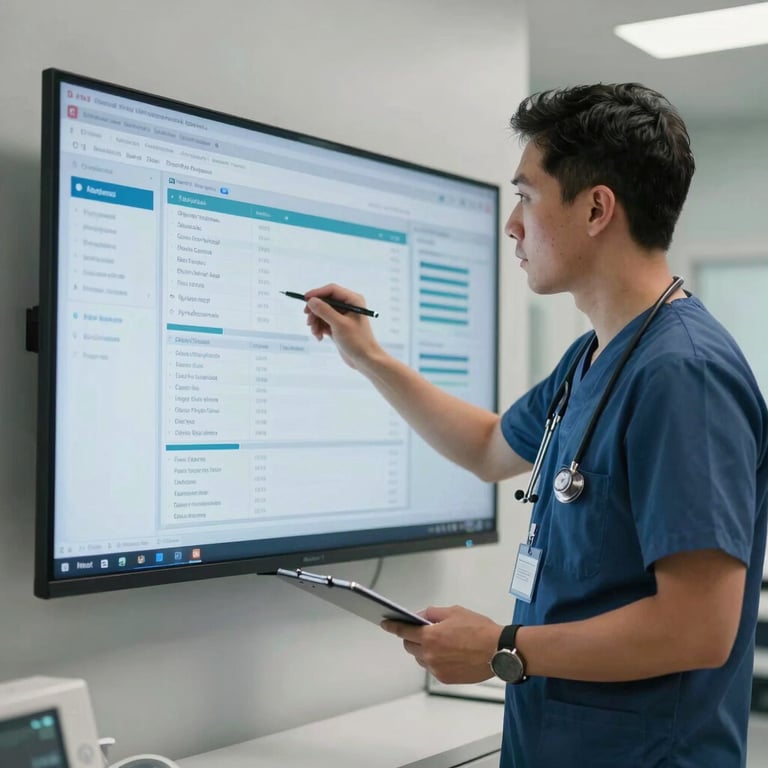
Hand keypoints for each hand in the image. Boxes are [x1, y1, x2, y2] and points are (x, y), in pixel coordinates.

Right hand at [303, 283, 381, 369]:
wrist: (365, 360)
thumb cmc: (358, 341)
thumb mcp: (339, 324)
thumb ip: (324, 311)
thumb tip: (311, 300)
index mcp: (353, 300)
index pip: (331, 290)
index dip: (317, 293)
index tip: (305, 300)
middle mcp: (348, 306)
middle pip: (325, 301)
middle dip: (315, 312)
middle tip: (309, 322)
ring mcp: (343, 316)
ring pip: (322, 312)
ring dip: (316, 322)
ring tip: (315, 333)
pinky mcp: (338, 326)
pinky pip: (324, 322)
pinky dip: (319, 328)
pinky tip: (320, 337)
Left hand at [381, 605, 501, 683]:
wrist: (498, 650)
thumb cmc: (479, 629)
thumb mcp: (454, 612)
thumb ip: (433, 613)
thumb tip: (421, 617)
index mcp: (430, 636)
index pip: (404, 631)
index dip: (393, 626)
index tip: (385, 624)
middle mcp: (430, 654)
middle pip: (410, 646)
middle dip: (412, 638)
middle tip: (422, 631)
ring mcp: (437, 669)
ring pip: (421, 659)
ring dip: (424, 650)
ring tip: (441, 643)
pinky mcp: (446, 678)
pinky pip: (433, 668)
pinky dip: (435, 660)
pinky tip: (449, 653)